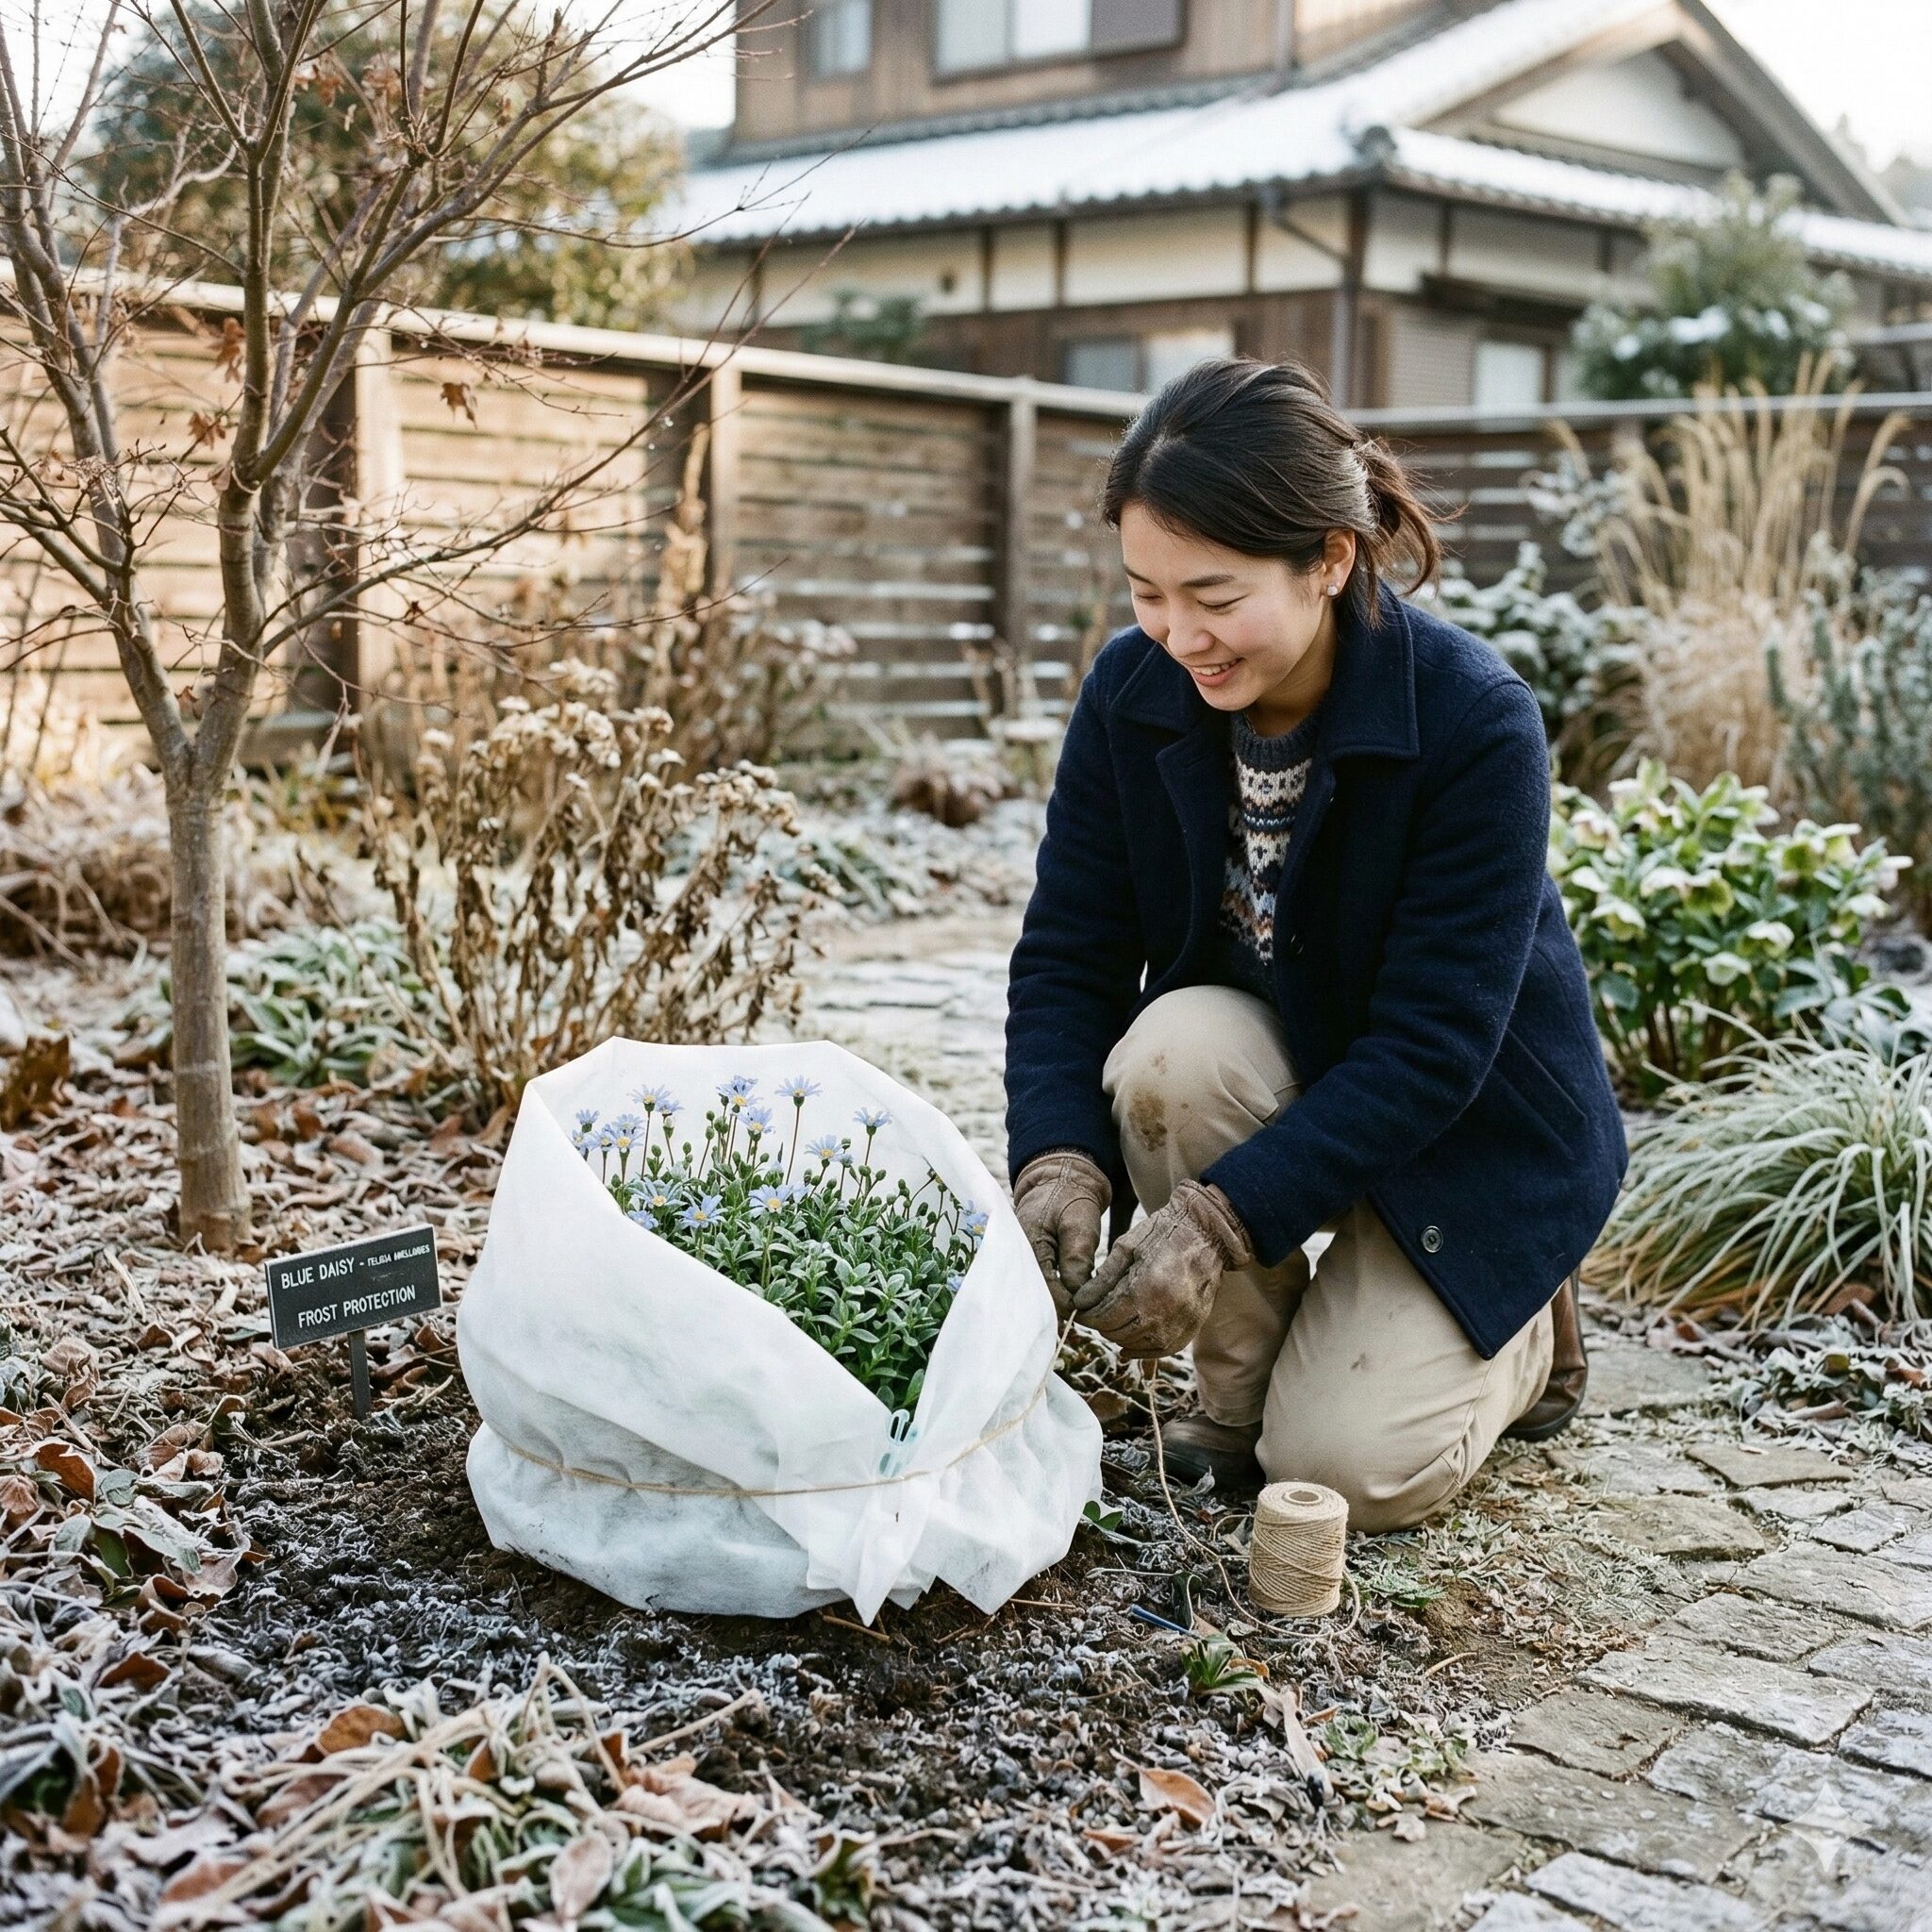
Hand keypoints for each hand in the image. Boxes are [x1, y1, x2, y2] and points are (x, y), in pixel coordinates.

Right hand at [1012, 1150, 1110, 1319]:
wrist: (1060, 1179)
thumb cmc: (1071, 1198)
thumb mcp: (1079, 1223)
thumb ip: (1077, 1257)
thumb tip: (1077, 1294)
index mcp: (1028, 1245)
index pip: (1045, 1287)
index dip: (1066, 1303)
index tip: (1086, 1310)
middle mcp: (1019, 1255)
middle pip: (1037, 1294)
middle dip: (1059, 1307)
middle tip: (1083, 1318)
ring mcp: (1022, 1258)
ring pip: (1038, 1290)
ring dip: (1056, 1300)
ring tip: (1078, 1310)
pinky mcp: (1029, 1259)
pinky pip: (1039, 1282)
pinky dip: (1054, 1291)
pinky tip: (1069, 1298)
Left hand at [1072, 1181, 1251, 1358]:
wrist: (1206, 1231)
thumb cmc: (1163, 1233)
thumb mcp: (1127, 1247)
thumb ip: (1103, 1278)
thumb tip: (1080, 1302)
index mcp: (1144, 1289)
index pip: (1104, 1317)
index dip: (1087, 1316)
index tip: (1080, 1310)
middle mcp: (1164, 1312)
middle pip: (1118, 1333)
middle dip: (1101, 1325)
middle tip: (1094, 1313)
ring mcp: (1181, 1323)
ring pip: (1138, 1345)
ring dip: (1120, 1336)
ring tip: (1112, 1321)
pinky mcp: (1193, 1327)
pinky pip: (1162, 1350)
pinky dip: (1143, 1349)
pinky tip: (1129, 1344)